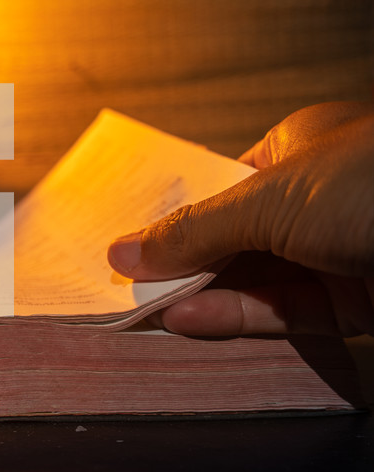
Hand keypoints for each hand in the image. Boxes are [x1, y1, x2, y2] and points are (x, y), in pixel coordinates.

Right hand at [107, 102, 373, 336]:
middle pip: (233, 238)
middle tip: (126, 289)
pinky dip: (238, 318)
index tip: (128, 246)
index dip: (173, 218)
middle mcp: (319, 199)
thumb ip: (194, 231)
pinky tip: (191, 321)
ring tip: (145, 312)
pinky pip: (286, 312)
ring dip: (202, 296)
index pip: (219, 188)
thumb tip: (122, 250)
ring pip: (256, 280)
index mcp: (300, 150)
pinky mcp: (360, 303)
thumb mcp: (269, 200)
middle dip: (181, 265)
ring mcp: (339, 252)